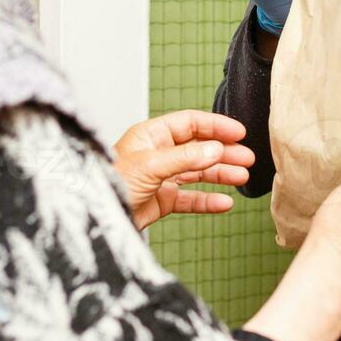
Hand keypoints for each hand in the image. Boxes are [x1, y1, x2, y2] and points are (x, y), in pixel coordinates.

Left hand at [113, 110, 255, 229]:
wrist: (94, 217)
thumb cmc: (108, 183)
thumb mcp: (149, 165)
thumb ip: (185, 157)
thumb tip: (216, 149)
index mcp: (151, 136)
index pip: (190, 123)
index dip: (216, 126)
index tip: (239, 132)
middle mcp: (158, 154)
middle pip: (198, 148)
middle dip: (223, 152)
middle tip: (246, 158)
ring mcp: (161, 177)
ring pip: (197, 172)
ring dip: (220, 174)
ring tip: (242, 178)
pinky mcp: (161, 200)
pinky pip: (190, 198)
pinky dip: (207, 200)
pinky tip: (224, 203)